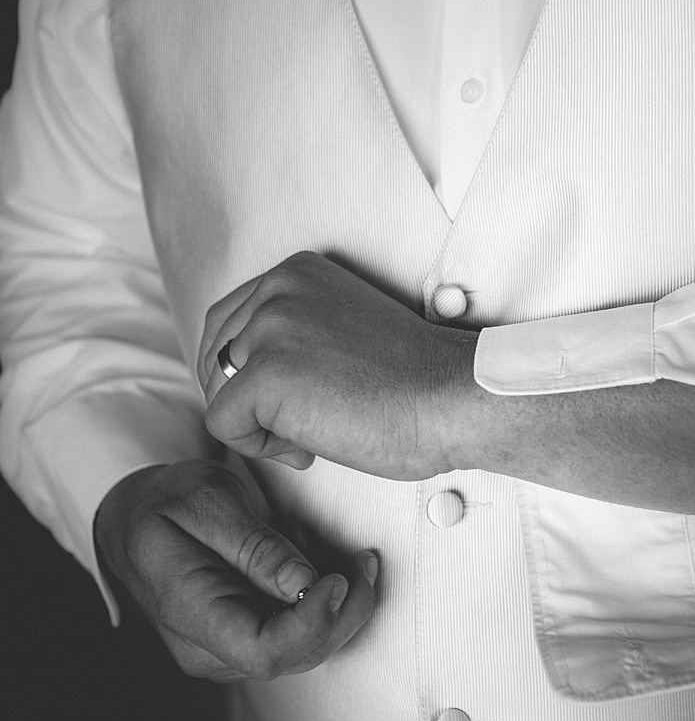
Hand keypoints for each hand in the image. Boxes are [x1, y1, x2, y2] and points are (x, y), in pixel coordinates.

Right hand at [93, 459, 376, 681]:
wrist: (137, 520)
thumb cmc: (167, 504)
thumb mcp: (207, 503)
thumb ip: (256, 547)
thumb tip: (304, 583)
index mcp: (190, 615)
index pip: (266, 652)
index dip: (314, 623)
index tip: (339, 578)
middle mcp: (211, 649)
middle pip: (301, 654)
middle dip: (346, 607)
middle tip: (359, 555)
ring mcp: (231, 651)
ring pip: (313, 646)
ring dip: (342, 600)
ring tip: (323, 544)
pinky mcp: (252, 640)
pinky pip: (307, 633)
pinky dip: (327, 598)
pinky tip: (315, 558)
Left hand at [199, 251, 475, 480]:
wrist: (452, 399)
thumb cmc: (411, 380)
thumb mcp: (340, 328)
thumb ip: (292, 330)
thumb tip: (230, 371)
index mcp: (296, 271)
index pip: (228, 324)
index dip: (254, 371)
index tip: (307, 391)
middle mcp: (277, 289)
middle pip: (215, 358)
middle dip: (251, 400)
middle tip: (312, 416)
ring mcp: (270, 328)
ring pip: (217, 392)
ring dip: (258, 423)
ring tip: (317, 428)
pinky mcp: (265, 374)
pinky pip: (224, 426)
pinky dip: (260, 448)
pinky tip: (309, 446)